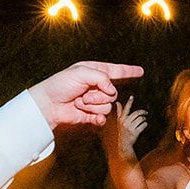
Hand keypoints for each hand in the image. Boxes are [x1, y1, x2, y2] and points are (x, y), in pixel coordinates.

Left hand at [29, 62, 143, 128]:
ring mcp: (94, 101)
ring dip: (93, 106)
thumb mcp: (81, 72)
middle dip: (99, 95)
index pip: (116, 71)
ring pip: (108, 106)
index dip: (129, 71)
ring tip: (79, 103)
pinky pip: (103, 117)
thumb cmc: (61, 84)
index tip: (140, 71)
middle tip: (83, 95)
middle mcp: (96, 86)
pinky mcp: (91, 115)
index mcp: (95, 72)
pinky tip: (91, 117)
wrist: (48, 104)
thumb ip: (101, 77)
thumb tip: (112, 90)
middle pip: (113, 93)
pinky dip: (97, 117)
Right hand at [108, 97, 147, 154]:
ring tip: (143, 121)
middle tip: (146, 113)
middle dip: (143, 112)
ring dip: (144, 119)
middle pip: (137, 113)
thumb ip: (119, 112)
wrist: (124, 143)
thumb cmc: (122, 131)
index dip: (129, 102)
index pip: (126, 108)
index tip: (132, 96)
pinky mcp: (135, 132)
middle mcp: (125, 122)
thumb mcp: (119, 121)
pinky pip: (144, 125)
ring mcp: (130, 128)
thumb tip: (117, 102)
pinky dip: (145, 124)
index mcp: (121, 119)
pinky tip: (144, 126)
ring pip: (141, 119)